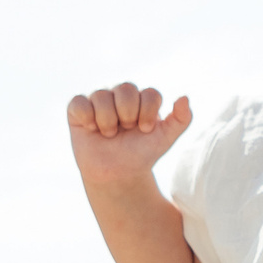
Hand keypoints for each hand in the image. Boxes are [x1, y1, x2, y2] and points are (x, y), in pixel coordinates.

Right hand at [67, 81, 192, 186]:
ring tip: (109, 134)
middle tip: (125, 130)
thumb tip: (184, 97)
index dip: (147, 113)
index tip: (144, 130)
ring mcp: (98, 99)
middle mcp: (120, 94)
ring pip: (102, 95)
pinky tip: (91, 129)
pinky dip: (87, 117)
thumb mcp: (165, 139)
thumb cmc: (141, 154)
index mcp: (142, 98)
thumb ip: (182, 119)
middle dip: (127, 115)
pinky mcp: (78, 109)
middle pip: (126, 88)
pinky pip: (79, 102)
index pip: (149, 93)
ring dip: (108, 121)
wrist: (118, 174)